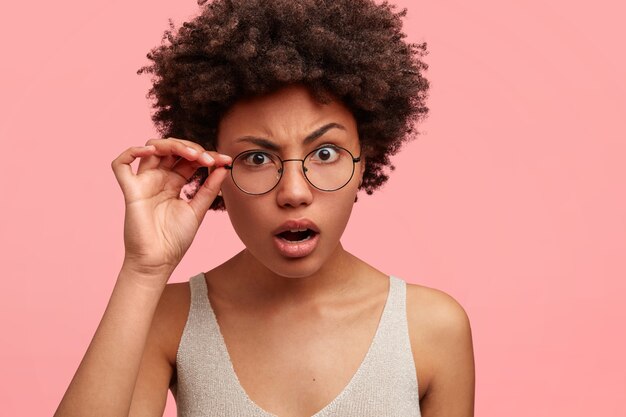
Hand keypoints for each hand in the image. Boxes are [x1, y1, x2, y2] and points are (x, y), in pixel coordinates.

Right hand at [111, 138, 231, 280]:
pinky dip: (132, 152)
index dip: (206, 155)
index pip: (188, 158)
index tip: (225, 160)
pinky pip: (121, 165)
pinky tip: (152, 151)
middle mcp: (158, 179)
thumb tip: (223, 167)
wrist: (158, 262)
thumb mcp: (198, 210)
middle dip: (191, 148)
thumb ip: (209, 188)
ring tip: (192, 155)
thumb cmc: (175, 240)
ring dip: (171, 144)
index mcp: (173, 183)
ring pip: (150, 149)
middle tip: (208, 159)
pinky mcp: (130, 191)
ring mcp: (143, 183)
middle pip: (171, 148)